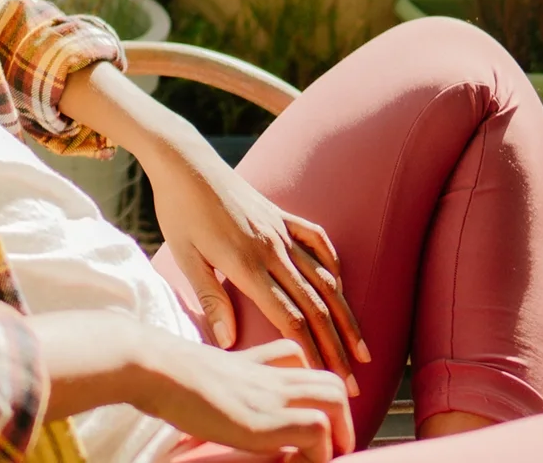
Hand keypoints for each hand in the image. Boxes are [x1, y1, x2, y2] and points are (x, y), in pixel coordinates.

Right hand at [134, 337, 355, 461]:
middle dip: (341, 416)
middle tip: (327, 444)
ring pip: (335, 399)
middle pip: (331, 382)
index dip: (312, 391)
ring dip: (337, 431)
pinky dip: (317, 450)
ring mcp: (271, 395)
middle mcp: (270, 377)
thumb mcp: (200, 377)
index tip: (308, 419)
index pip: (301, 363)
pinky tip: (294, 460)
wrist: (153, 367)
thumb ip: (219, 384)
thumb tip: (218, 409)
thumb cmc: (164, 376)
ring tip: (319, 455)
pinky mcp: (265, 420)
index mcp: (253, 366)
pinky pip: (317, 429)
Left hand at [146, 133, 367, 390]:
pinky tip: (341, 286)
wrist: (185, 162)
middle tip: (356, 381)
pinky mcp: (282, 214)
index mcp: (247, 265)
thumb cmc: (178, 211)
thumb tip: (228, 342)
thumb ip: (210, 299)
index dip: (313, 352)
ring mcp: (281, 230)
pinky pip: (318, 241)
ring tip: (363, 346)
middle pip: (315, 307)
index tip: (329, 378)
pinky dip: (333, 265)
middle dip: (337, 347)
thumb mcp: (185, 257)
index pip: (290, 318)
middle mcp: (272, 249)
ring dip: (345, 316)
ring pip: (324, 279)